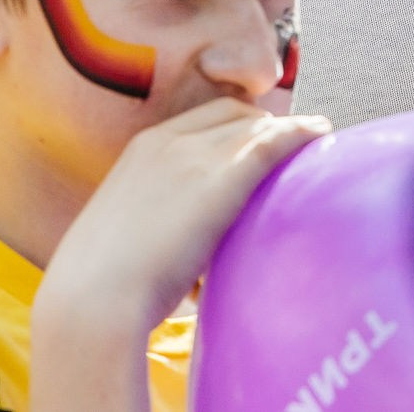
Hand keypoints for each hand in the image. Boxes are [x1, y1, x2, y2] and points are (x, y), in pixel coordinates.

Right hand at [28, 99, 327, 411]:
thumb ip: (153, 225)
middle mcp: (170, 141)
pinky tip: (321, 138)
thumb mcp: (124, 237)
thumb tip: (176, 254)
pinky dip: (301, 135)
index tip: (257, 142)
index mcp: (141, 149)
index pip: (202, 118)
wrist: (92, 298)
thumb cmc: (101, 288)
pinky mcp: (222, 178)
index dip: (236, 126)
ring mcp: (195, 156)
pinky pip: (273, 143)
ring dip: (287, 133)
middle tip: (292, 147)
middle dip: (265, 126)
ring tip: (314, 145)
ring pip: (256, 128)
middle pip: (234, 115)